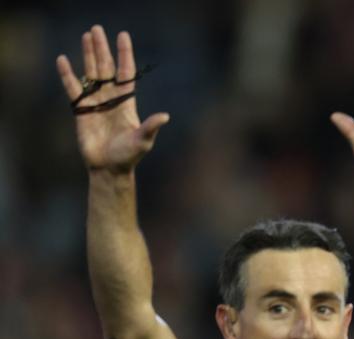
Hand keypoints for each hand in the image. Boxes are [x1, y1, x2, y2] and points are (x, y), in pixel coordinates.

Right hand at [56, 25, 168, 174]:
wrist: (109, 168)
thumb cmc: (129, 156)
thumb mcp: (143, 140)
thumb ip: (151, 126)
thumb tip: (165, 116)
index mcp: (127, 103)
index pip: (125, 73)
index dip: (124, 55)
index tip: (123, 36)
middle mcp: (111, 99)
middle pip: (106, 68)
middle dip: (102, 49)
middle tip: (97, 29)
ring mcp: (95, 103)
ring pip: (91, 73)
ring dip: (89, 55)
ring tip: (86, 36)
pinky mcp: (81, 110)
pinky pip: (73, 88)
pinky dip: (67, 75)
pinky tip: (63, 60)